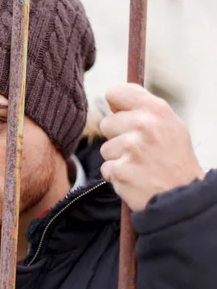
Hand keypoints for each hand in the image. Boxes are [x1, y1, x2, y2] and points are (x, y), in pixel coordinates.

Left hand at [99, 83, 204, 210]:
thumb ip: (143, 110)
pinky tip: (135, 178)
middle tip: (139, 150)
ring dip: (117, 159)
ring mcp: (131, 148)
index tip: (121, 114)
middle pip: (106, 124)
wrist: (184, 196)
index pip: (116, 92)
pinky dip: (117, 176)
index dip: (115, 105)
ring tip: (140, 166)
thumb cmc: (175, 160)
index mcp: (156, 109)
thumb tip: (112, 100)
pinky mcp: (120, 170)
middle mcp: (143, 125)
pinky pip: (106, 169)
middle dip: (117, 138)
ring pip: (105, 148)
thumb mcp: (170, 126)